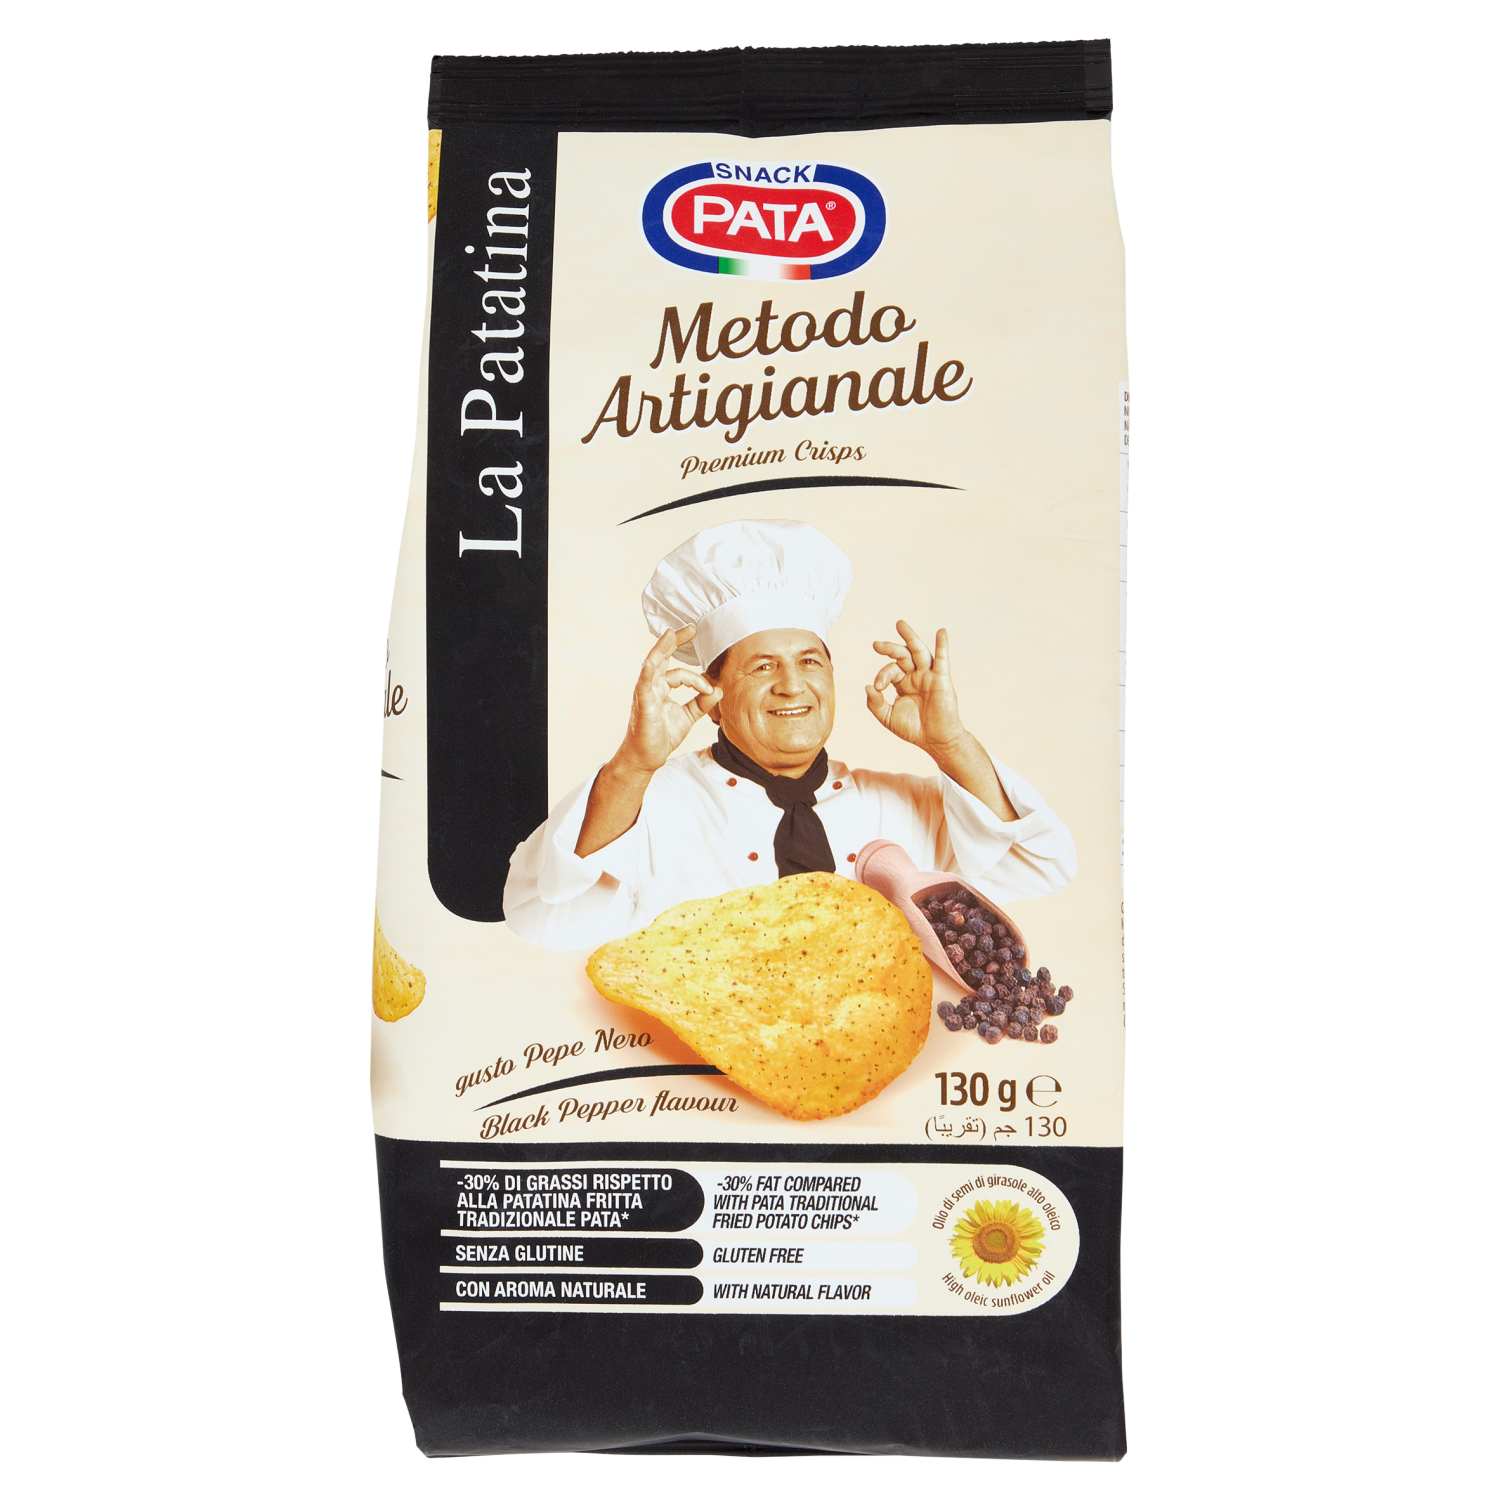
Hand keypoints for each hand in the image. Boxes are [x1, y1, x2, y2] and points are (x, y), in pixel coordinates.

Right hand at [615, 626, 722, 775]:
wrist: (648, 757)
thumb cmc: (662, 736)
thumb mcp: (688, 717)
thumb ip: (702, 703)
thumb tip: (718, 690)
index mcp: (661, 687)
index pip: (680, 672)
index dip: (698, 678)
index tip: (711, 688)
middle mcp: (652, 685)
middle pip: (662, 656)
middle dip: (675, 641)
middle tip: (691, 628)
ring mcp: (645, 692)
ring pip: (653, 664)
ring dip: (662, 648)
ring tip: (672, 633)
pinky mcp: (643, 703)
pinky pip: (644, 684)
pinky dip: (647, 671)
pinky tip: (651, 661)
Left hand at [865, 620, 965, 752]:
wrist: (935, 741)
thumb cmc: (913, 729)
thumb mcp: (888, 717)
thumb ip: (875, 703)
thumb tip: (868, 686)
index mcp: (903, 682)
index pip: (891, 670)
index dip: (882, 676)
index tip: (879, 688)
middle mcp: (916, 676)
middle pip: (903, 655)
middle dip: (890, 648)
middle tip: (876, 645)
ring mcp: (929, 676)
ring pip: (919, 652)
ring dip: (910, 637)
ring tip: (900, 624)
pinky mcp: (942, 680)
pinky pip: (942, 659)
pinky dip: (942, 645)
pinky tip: (941, 632)